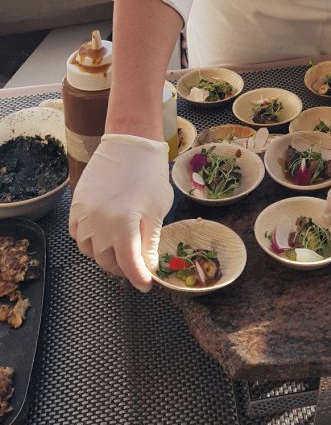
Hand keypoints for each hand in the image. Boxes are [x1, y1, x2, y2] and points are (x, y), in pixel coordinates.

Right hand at [69, 134, 172, 291]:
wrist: (130, 142)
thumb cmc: (149, 173)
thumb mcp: (157, 209)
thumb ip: (150, 242)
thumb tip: (148, 267)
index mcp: (123, 225)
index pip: (129, 265)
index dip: (139, 278)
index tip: (146, 284)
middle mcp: (99, 223)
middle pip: (107, 261)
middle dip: (124, 267)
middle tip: (136, 264)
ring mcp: (84, 214)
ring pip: (89, 251)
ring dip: (105, 255)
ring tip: (120, 250)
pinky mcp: (77, 204)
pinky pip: (77, 234)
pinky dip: (89, 240)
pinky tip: (103, 235)